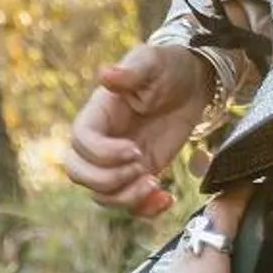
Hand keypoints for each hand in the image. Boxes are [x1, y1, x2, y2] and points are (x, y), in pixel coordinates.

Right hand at [64, 43, 213, 217]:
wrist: (193, 84)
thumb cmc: (168, 67)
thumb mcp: (152, 62)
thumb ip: (130, 71)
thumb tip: (104, 74)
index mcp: (98, 114)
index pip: (80, 142)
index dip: (103, 153)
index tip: (136, 150)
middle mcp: (101, 141)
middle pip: (79, 173)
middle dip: (109, 180)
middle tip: (143, 169)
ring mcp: (118, 162)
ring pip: (102, 194)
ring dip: (127, 198)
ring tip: (156, 185)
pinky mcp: (138, 175)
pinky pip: (129, 204)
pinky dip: (145, 210)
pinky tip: (167, 198)